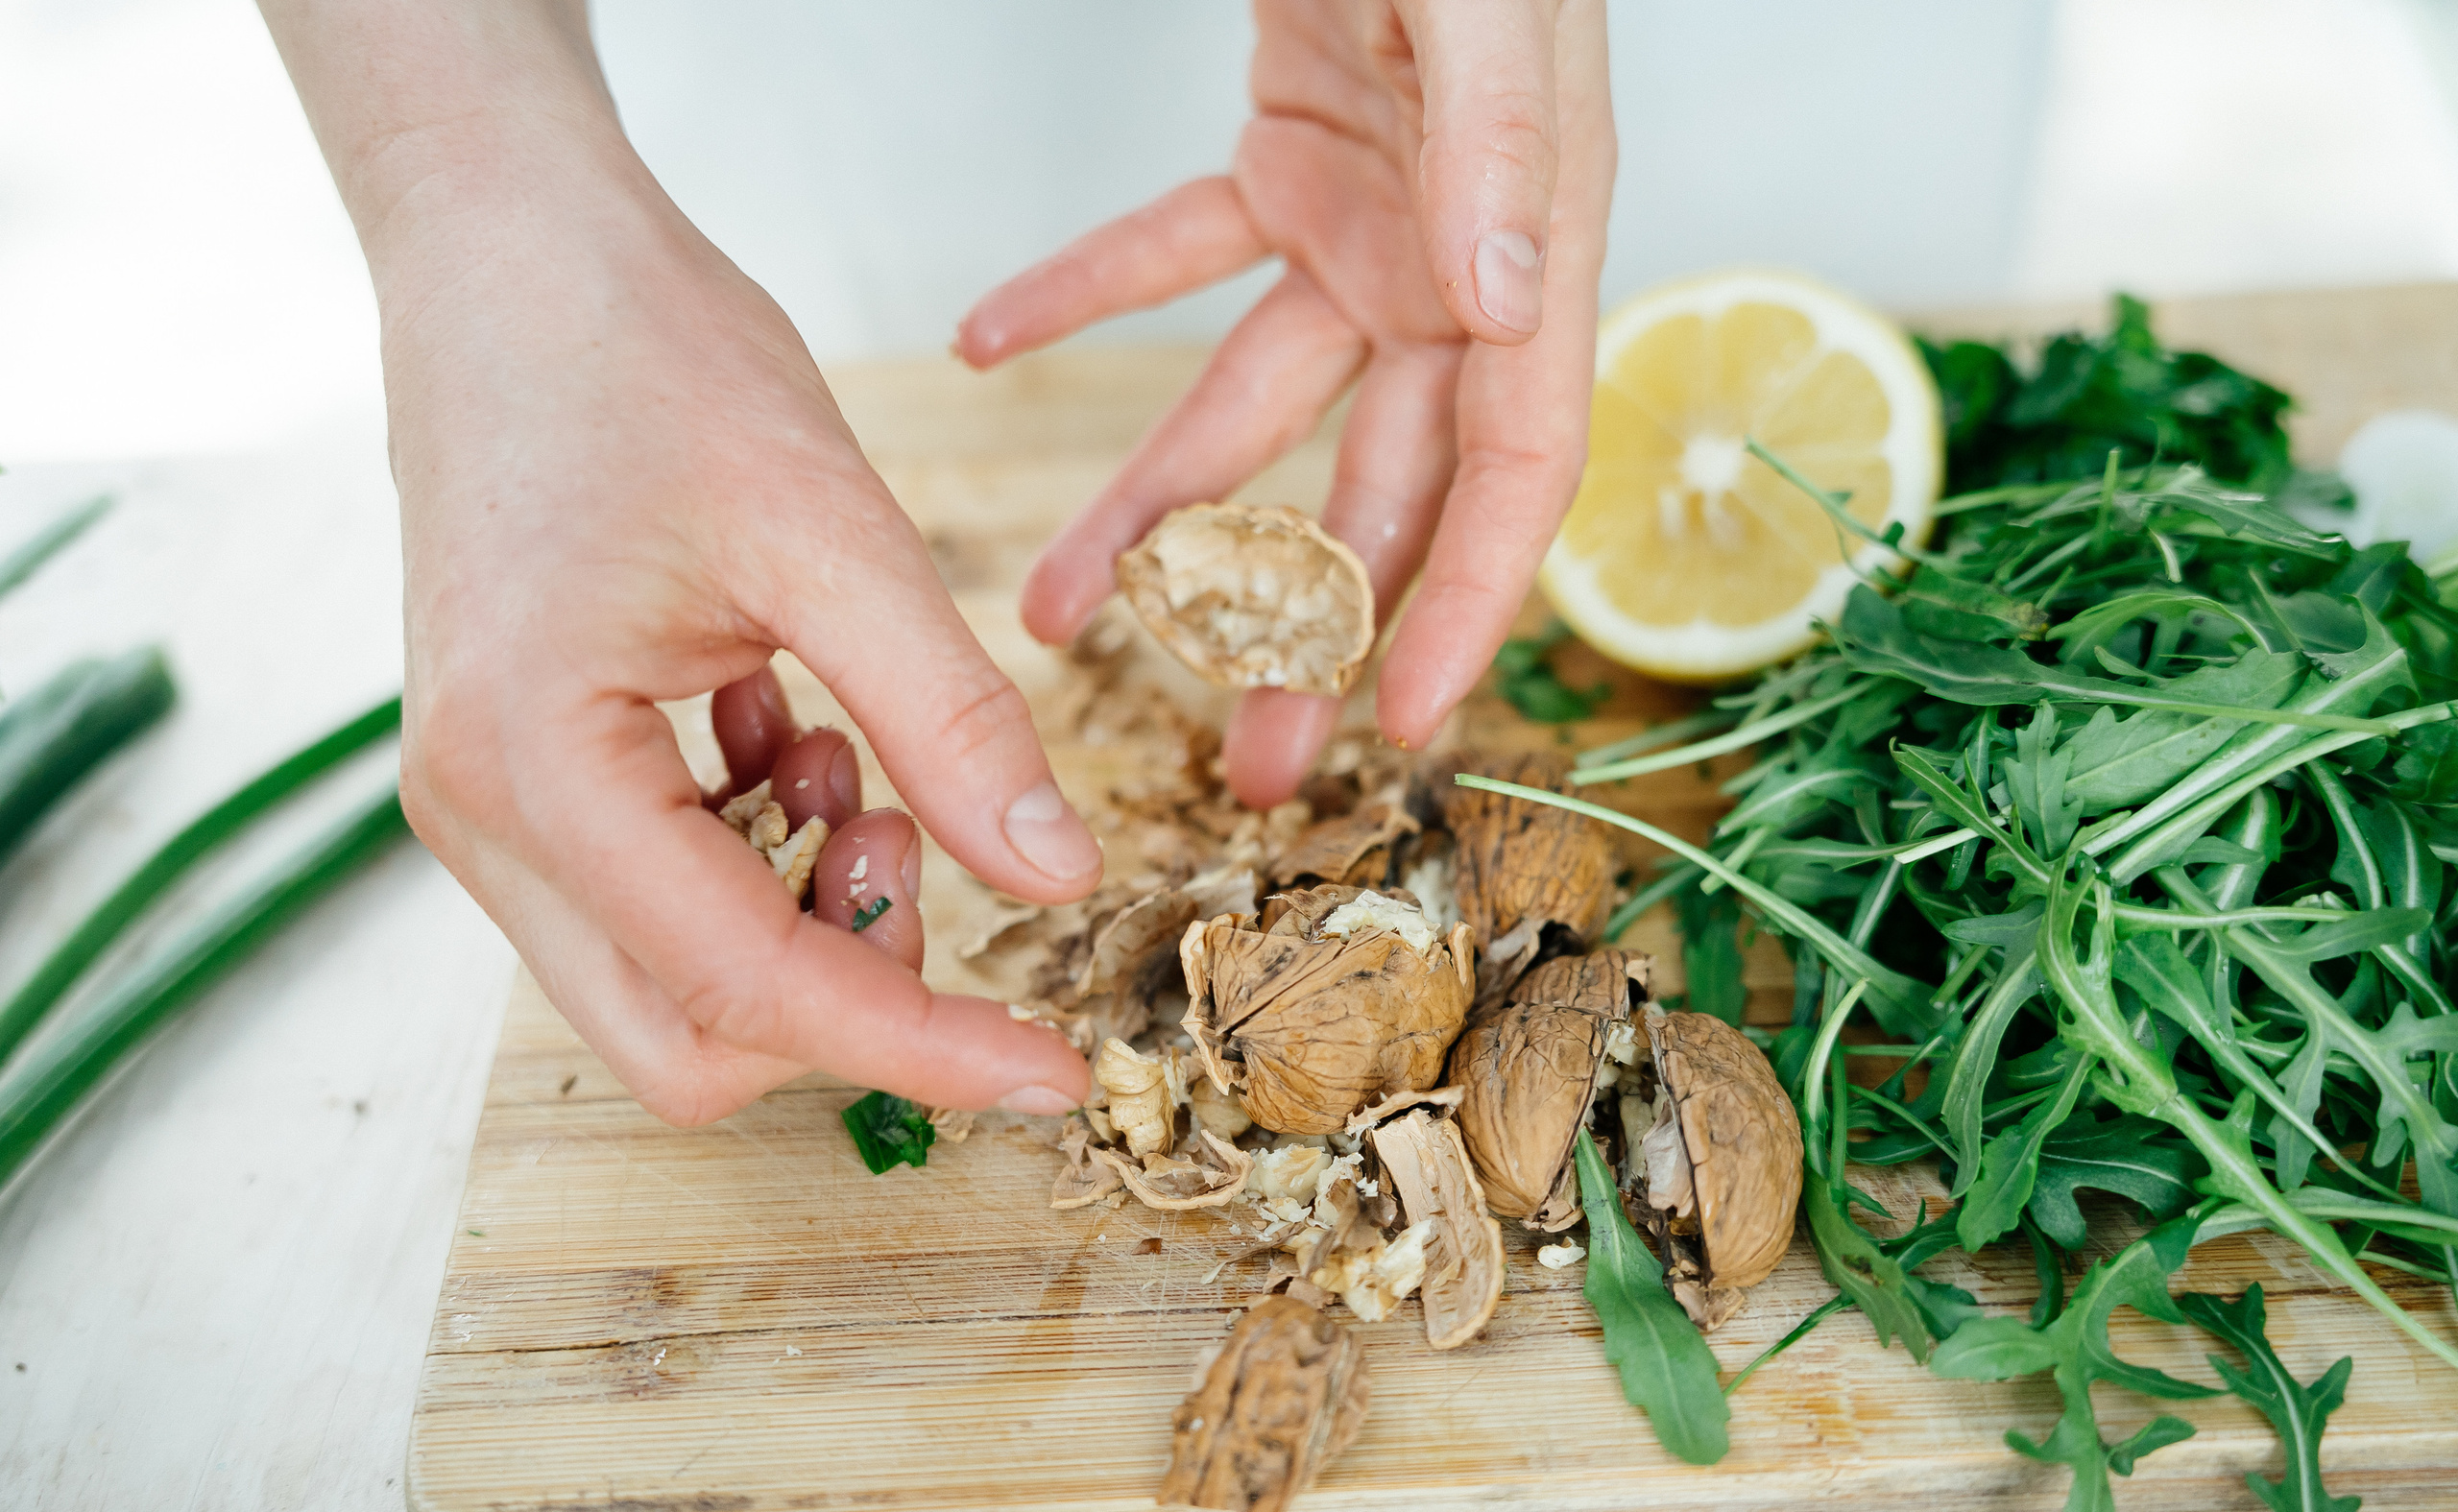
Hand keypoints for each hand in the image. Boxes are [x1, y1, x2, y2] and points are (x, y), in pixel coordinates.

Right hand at [264, 1, 1098, 1124]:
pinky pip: (656, 894)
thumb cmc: (644, 356)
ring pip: (673, 980)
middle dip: (849, 994)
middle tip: (936, 854)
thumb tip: (1058, 875)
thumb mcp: (832, 530)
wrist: (510, 250)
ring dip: (805, 913)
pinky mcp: (520, 772)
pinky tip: (805, 729)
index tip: (1051, 1066)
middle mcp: (481, 816)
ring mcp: (487, 802)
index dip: (917, 1043)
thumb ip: (949, 717)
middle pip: (689, 1038)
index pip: (747, 987)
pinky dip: (763, 854)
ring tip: (858, 751)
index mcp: (535, 764)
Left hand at [960, 0, 1615, 806]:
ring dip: (1165, 503)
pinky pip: (1178, 255)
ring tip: (1062, 604)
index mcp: (1538, 241)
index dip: (1469, 602)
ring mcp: (1374, 219)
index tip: (1399, 727)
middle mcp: (1463, 260)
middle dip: (1312, 622)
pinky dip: (1088, 296)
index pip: (1518, 464)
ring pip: (1260, 400)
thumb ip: (1511, 137)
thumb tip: (1508, 297)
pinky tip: (989, 338)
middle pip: (1386, 480)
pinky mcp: (1291, 159)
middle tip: (1244, 759)